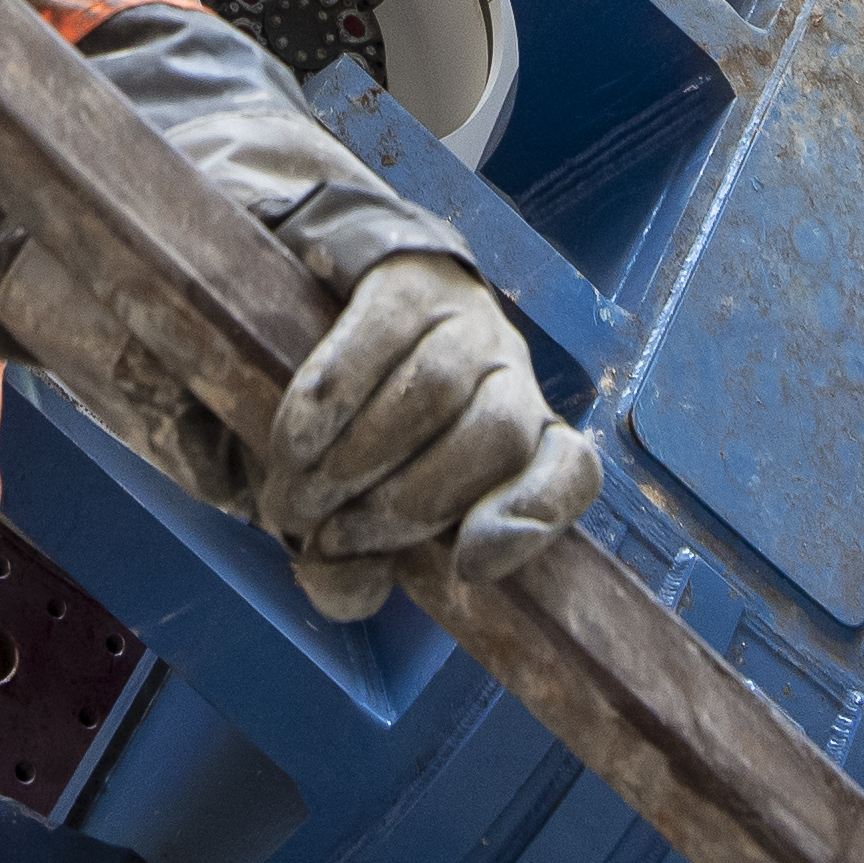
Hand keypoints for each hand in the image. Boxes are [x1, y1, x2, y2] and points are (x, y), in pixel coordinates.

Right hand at [260, 253, 599, 620]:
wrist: (323, 292)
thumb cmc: (347, 428)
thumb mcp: (351, 506)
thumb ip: (353, 564)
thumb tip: (350, 585)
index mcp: (520, 439)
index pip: (570, 473)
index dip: (532, 517)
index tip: (468, 564)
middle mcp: (509, 374)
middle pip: (494, 437)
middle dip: (404, 506)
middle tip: (328, 538)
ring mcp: (466, 318)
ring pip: (437, 389)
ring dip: (357, 461)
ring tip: (296, 499)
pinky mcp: (407, 277)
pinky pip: (376, 338)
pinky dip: (330, 402)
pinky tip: (293, 445)